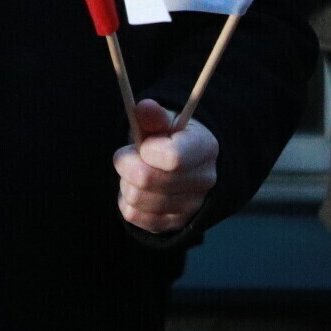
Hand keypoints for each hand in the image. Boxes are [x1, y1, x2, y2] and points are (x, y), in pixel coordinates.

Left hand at [114, 99, 218, 234]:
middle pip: (147, 179)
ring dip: (126, 182)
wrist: (183, 164)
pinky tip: (137, 188)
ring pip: (136, 198)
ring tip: (136, 171)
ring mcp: (190, 206)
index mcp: (205, 148)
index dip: (147, 151)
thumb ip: (153, 116)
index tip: (143, 145)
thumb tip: (144, 107)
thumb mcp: (165, 121)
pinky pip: (133, 215)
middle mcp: (204, 180)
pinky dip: (126, 200)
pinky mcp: (173, 224)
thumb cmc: (170, 137)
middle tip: (128, 155)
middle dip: (127, 164)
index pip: (174, 158)